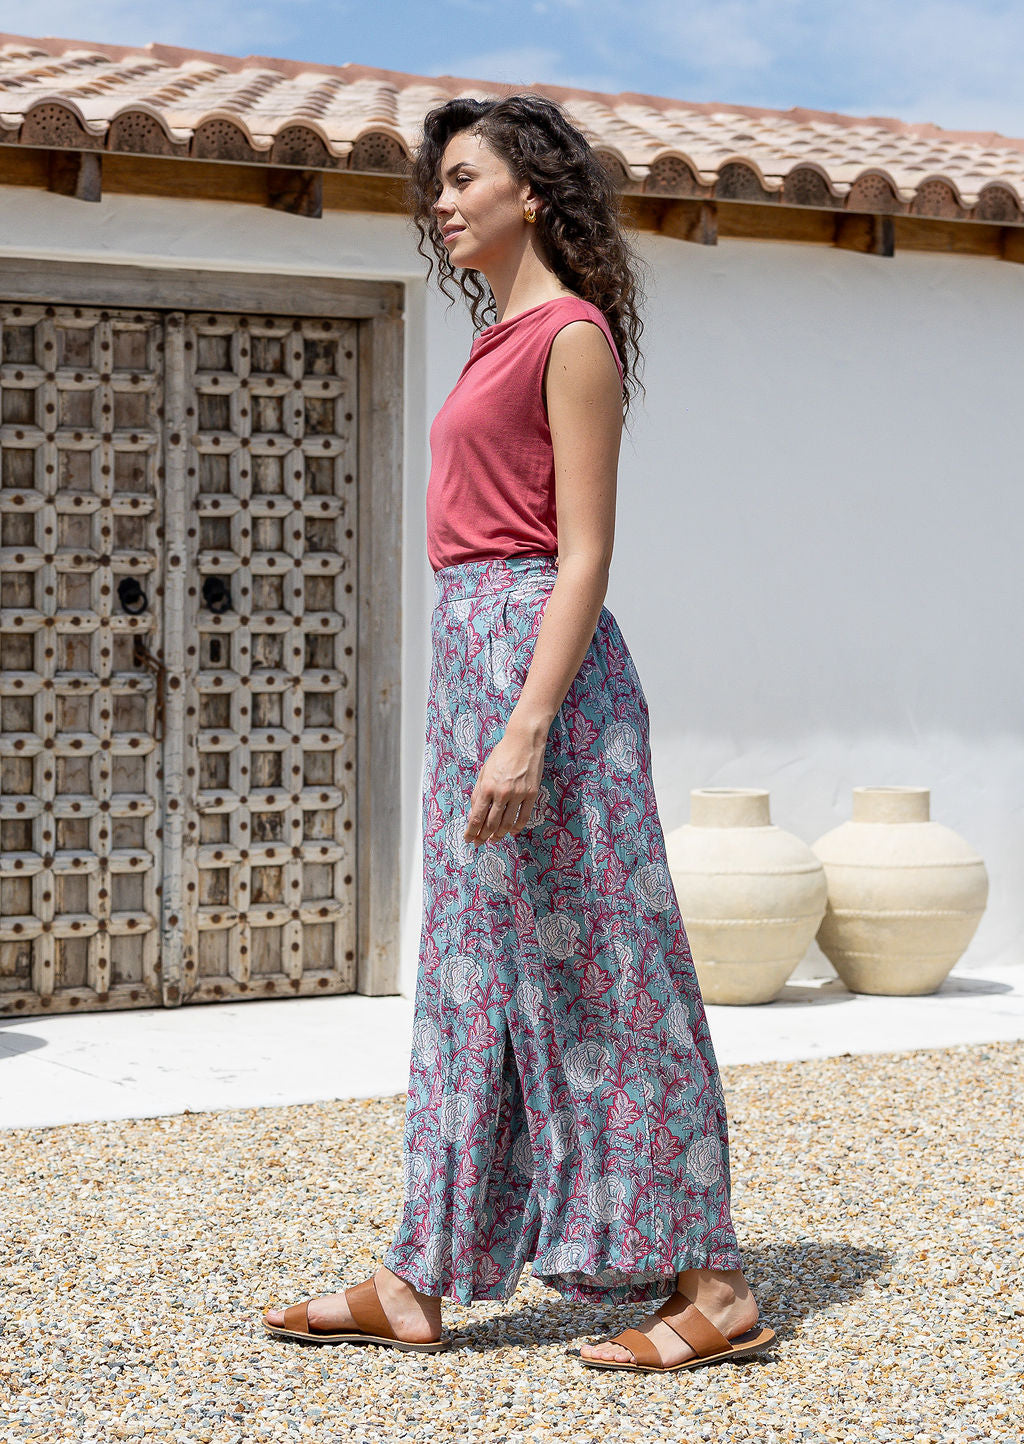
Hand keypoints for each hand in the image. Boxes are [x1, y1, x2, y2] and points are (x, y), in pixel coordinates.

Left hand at [464, 724, 546, 845]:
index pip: (477, 817)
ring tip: (495, 839)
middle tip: (480, 843)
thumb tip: (474, 813)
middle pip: (491, 824)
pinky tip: (512, 831)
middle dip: (483, 837)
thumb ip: (478, 793)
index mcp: (487, 787)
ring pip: (507, 824)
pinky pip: (524, 817)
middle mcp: (502, 793)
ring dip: (499, 835)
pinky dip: (517, 827)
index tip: (469, 839)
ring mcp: (518, 794)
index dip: (472, 831)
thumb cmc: (502, 754)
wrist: (524, 741)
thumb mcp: (484, 772)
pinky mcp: (532, 794)